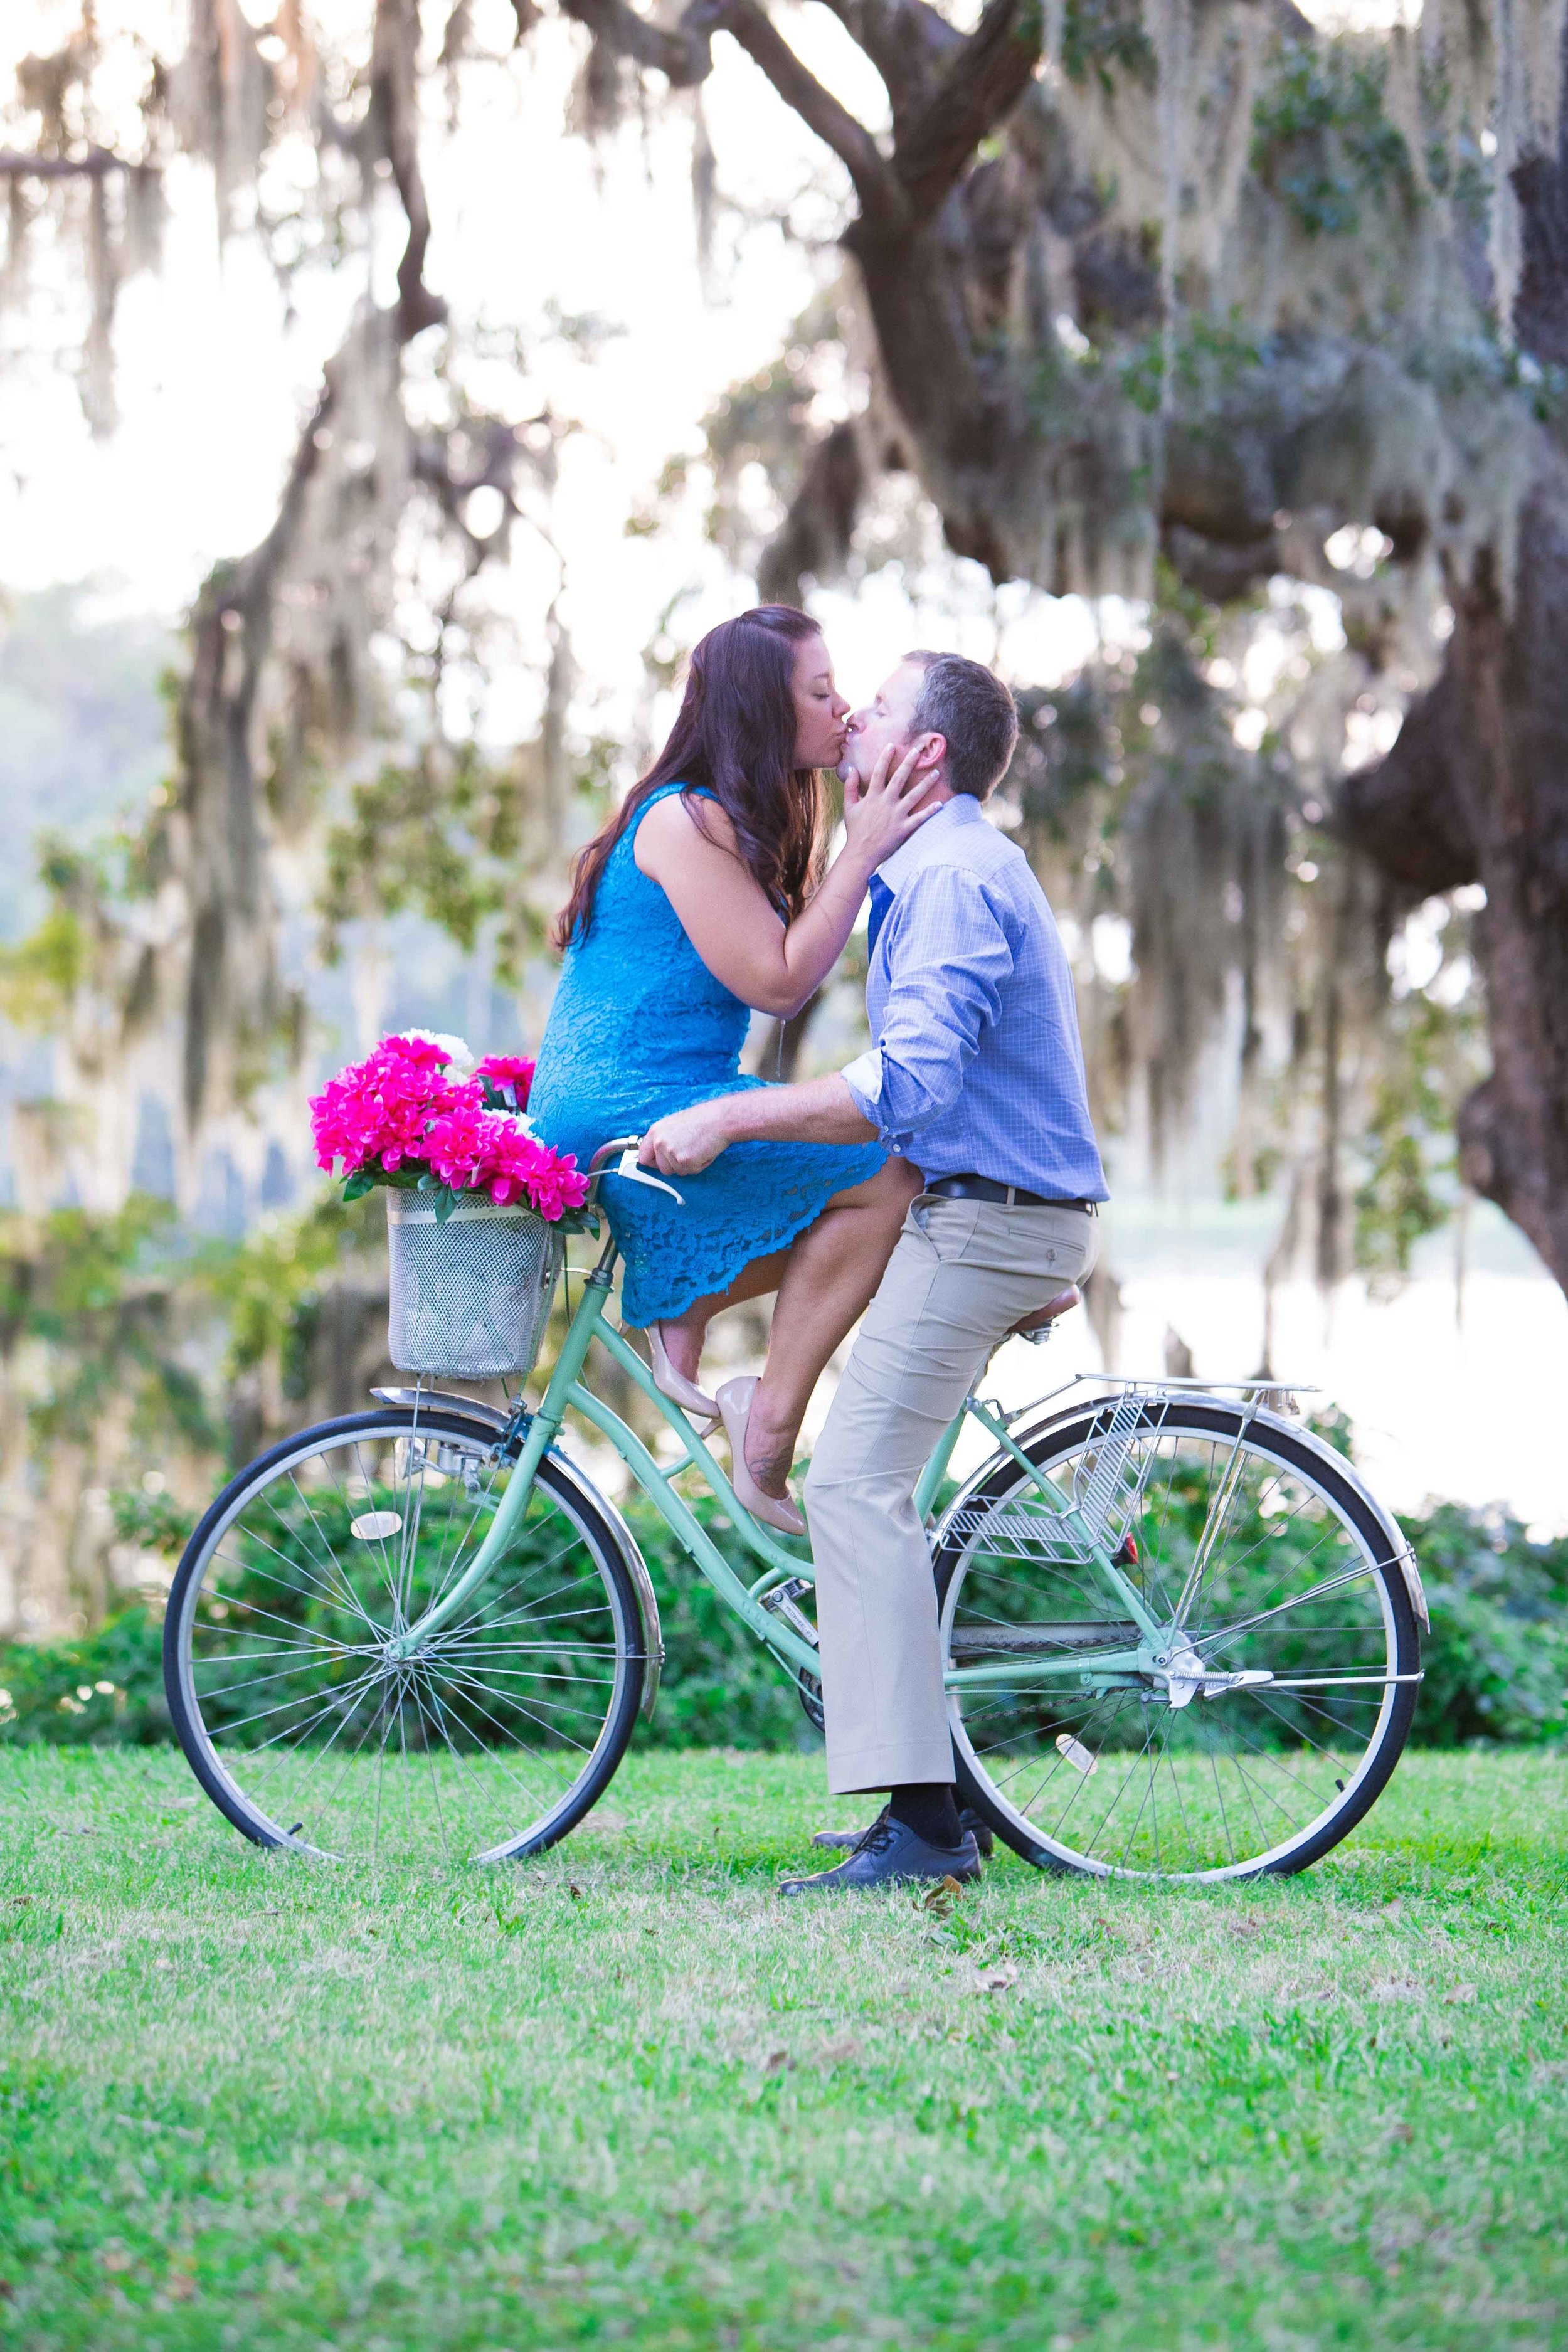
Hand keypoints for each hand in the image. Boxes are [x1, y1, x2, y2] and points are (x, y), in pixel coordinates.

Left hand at [638, 1100, 735, 1175]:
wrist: (719, 1119)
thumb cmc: (702, 1119)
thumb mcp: (675, 1125)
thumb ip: (664, 1140)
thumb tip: (660, 1155)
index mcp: (655, 1131)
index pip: (644, 1157)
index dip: (654, 1162)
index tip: (660, 1163)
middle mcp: (660, 1142)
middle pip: (662, 1169)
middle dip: (675, 1165)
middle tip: (688, 1151)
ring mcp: (671, 1153)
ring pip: (677, 1172)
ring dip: (688, 1165)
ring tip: (697, 1148)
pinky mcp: (684, 1161)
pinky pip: (691, 1172)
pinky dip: (699, 1165)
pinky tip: (704, 1150)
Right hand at [841, 741, 938, 869]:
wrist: (860, 854)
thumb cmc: (855, 830)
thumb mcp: (849, 807)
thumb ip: (850, 787)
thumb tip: (851, 769)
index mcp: (872, 796)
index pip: (879, 772)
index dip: (885, 757)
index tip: (892, 745)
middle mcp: (886, 803)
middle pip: (900, 778)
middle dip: (909, 763)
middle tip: (919, 751)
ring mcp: (896, 816)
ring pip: (914, 795)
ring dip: (926, 783)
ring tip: (936, 772)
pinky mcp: (904, 828)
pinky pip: (920, 818)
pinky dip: (930, 811)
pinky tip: (940, 803)